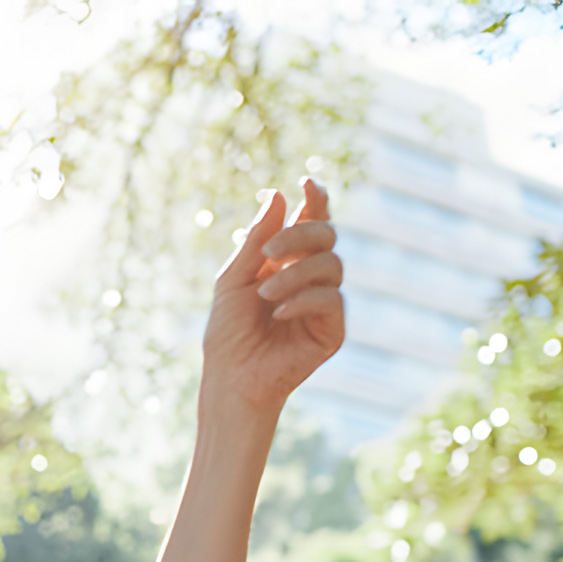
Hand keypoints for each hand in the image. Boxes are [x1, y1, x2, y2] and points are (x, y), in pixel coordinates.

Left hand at [202, 177, 344, 414]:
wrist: (231, 377)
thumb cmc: (228, 331)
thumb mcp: (235, 278)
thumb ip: (258, 239)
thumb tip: (280, 194)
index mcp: (288, 261)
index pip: (311, 222)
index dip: (316, 200)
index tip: (307, 182)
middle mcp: (311, 278)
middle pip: (327, 235)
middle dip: (300, 234)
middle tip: (269, 251)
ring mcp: (325, 303)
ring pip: (332, 264)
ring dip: (296, 273)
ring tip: (265, 294)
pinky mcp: (333, 330)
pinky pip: (331, 299)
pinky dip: (303, 299)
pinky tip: (279, 313)